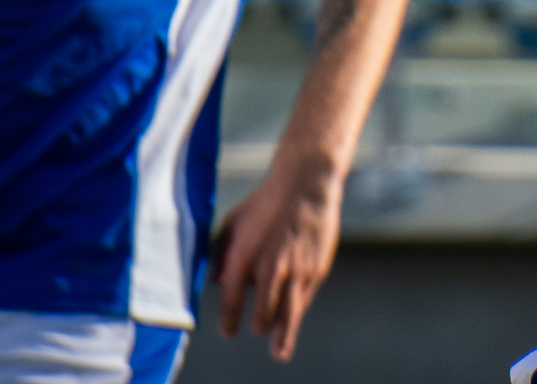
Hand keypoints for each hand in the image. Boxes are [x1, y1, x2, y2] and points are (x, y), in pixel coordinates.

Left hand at [211, 156, 345, 360]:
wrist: (306, 184)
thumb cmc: (266, 201)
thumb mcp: (233, 223)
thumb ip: (221, 254)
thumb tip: (219, 282)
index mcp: (244, 260)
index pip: (231, 305)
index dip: (229, 323)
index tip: (229, 332)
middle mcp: (270, 270)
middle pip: (261, 316)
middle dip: (258, 326)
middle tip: (257, 327)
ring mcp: (296, 271)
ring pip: (287, 315)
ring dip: (282, 335)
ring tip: (279, 352)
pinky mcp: (317, 268)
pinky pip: (305, 298)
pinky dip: (298, 309)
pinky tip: (295, 314)